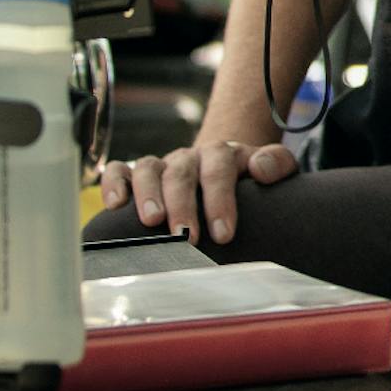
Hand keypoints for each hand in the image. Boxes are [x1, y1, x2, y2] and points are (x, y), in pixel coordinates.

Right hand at [96, 139, 294, 244]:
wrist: (224, 166)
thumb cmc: (247, 177)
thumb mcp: (272, 167)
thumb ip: (277, 163)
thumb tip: (261, 169)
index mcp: (221, 154)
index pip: (219, 171)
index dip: (220, 201)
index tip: (224, 234)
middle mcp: (188, 157)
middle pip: (181, 174)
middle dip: (183, 206)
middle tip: (185, 237)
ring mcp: (162, 165)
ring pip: (148, 169)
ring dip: (147, 195)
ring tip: (151, 222)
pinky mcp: (137, 174)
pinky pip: (119, 170)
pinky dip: (113, 183)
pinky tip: (114, 205)